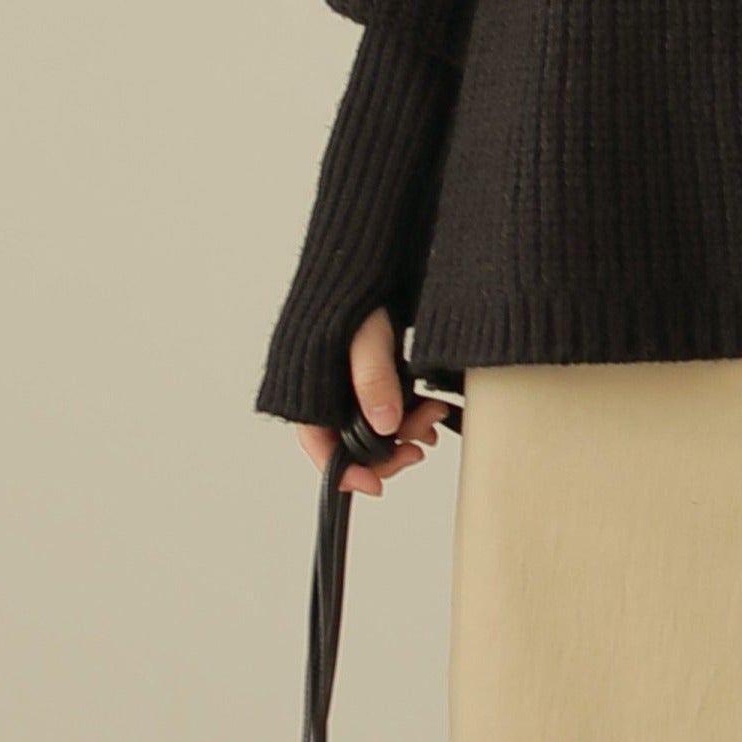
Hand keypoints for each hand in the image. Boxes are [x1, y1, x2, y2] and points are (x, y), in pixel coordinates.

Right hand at [292, 305, 447, 493]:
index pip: (320, 446)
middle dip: (387, 452)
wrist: (370, 257)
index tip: (375, 484)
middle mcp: (326, 391)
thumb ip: (373, 379)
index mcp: (310, 387)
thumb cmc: (358, 289)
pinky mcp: (372, 377)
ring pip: (374, 430)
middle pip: (351, 445)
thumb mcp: (367, 336)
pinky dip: (409, 416)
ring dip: (404, 433)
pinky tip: (430, 411)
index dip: (346, 472)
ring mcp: (349, 385)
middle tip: (417, 448)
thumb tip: (384, 426)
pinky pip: (387, 409)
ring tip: (431, 418)